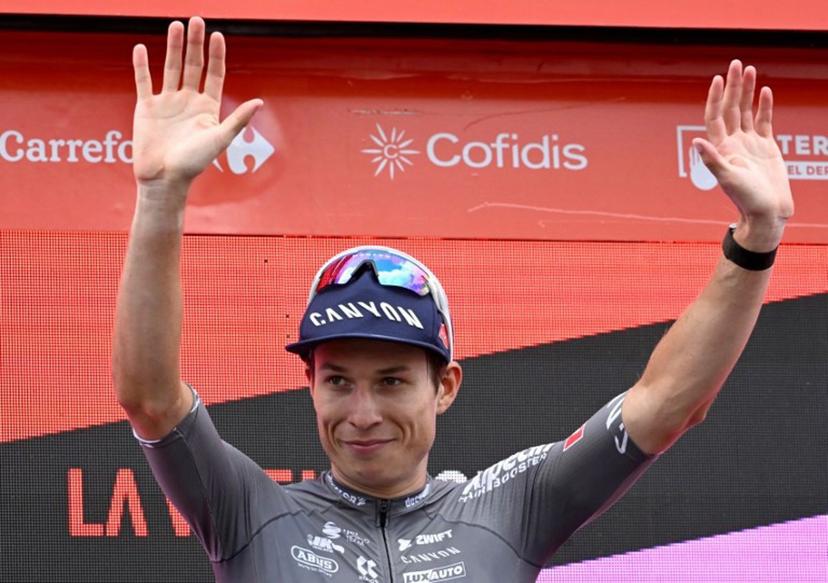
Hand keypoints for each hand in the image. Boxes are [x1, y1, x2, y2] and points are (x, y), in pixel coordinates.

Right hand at [131, 17, 262, 192]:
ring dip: (173, 47)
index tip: (218, 36)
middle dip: (196, 44)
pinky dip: (142, 65)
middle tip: (197, 20)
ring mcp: (167, 103)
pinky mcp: (146, 108)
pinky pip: (144, 81)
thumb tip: (260, 102)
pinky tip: (142, 48)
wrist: (164, 179)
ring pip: (171, 68)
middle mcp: (188, 101)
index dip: (217, 56)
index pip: (214, 75)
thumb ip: (238, 119)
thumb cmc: (194, 163)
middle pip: (193, 66)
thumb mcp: (220, 139)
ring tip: (175, 25)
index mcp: (208, 108)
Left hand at [693, 60, 793, 250]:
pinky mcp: (766, 147)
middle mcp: (733, 143)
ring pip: (746, 111)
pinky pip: (764, 121)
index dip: (715, 97)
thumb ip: (712, 160)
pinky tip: (764, 91)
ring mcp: (749, 143)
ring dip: (747, 91)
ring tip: (750, 70)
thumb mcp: (727, 178)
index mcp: (721, 148)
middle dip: (733, 86)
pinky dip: (764, 106)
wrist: (766, 211)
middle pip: (731, 108)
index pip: (715, 117)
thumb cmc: (746, 199)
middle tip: (736, 64)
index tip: (717, 78)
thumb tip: (696, 142)